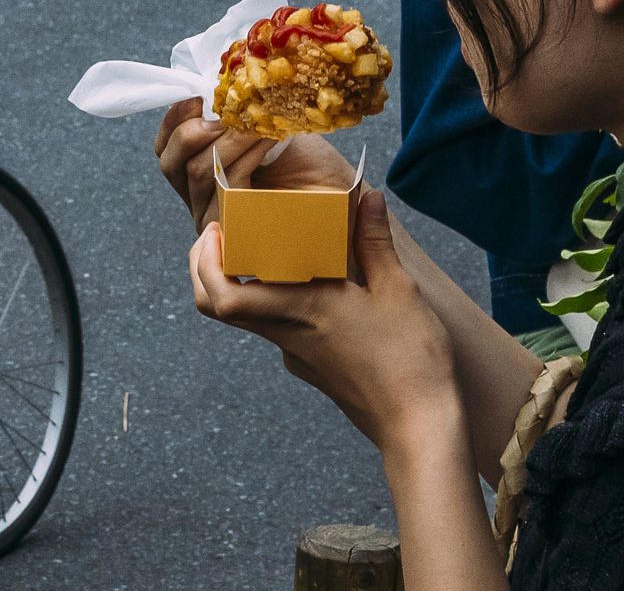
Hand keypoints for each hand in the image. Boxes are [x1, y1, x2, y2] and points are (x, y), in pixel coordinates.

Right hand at [155, 99, 356, 233]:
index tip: (197, 96)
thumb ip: (244, 112)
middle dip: (193, 130)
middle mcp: (203, 200)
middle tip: (225, 112)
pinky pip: (229, 188)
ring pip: (200, 173)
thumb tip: (225, 77)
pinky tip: (268, 139)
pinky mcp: (241, 231)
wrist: (348, 199)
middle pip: (171, 164)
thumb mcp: (273, 129)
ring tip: (257, 120)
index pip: (167, 150)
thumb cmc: (314, 167)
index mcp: (203, 175)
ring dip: (229, 139)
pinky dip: (246, 157)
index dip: (173, 121)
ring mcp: (219, 220)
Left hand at [189, 189, 461, 448]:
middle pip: (220, 307)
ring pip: (251, 317)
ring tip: (272, 248)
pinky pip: (281, 327)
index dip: (205, 263)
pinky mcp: (312, 366)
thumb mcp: (398, 290)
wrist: (418, 426)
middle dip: (208, 268)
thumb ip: (375, 241)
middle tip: (223, 234)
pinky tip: (316, 282)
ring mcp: (297, 355)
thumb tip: (367, 197)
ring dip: (245, 282)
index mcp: (301, 310)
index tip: (214, 230)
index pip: (224, 295)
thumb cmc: (410, 359)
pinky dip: (280, 300)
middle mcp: (287, 335)